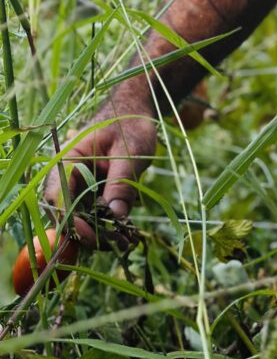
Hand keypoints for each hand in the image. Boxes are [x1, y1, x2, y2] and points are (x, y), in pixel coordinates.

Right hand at [45, 107, 156, 245]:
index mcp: (68, 161)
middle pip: (67, 213)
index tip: (94, 236)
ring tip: (127, 243)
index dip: (73, 221)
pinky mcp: (95, 192)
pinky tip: (128, 235)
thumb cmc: (130, 125)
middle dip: (89, 234)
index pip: (59, 197)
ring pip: (82, 218)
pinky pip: (96, 214)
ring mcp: (81, 185)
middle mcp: (69, 176)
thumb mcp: (130, 152)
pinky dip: (109, 226)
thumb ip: (121, 182)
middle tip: (118, 245)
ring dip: (101, 234)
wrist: (135, 113)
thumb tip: (116, 215)